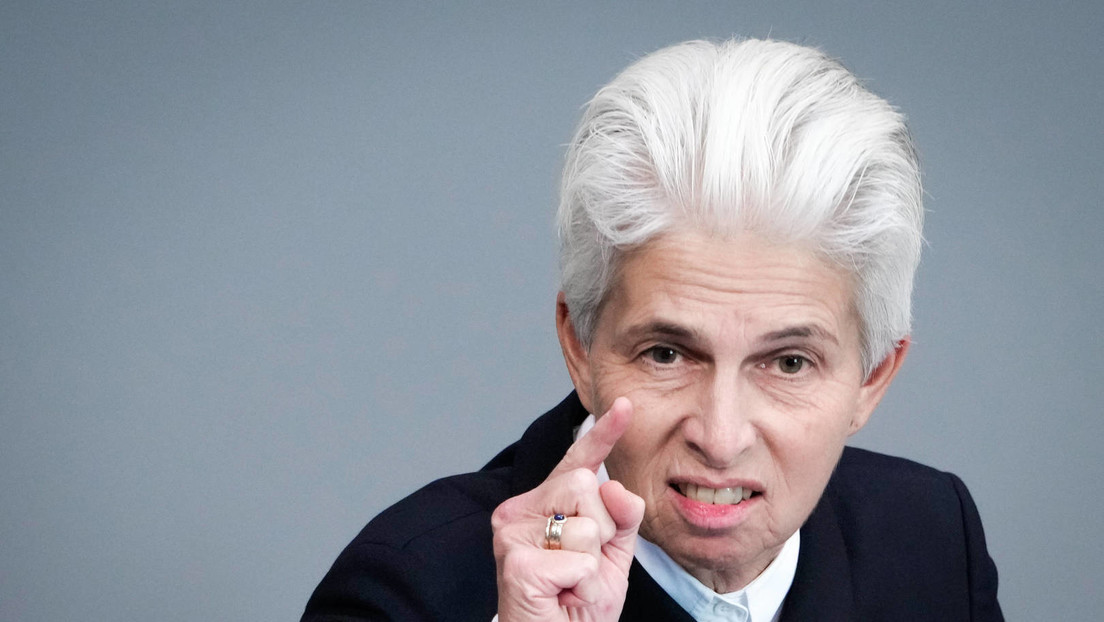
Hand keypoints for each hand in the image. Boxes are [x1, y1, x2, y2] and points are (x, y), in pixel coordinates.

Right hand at [491, 397, 644, 621]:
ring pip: (585, 523)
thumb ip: (621, 520)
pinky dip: (581, 584)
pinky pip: (577, 559)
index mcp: (544, 505)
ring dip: (591, 563)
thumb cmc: (576, 608)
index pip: (577, 463)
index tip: (625, 406)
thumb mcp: (611, 559)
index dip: (603, 434)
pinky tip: (560, 595)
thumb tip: (618, 489)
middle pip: (585, 485)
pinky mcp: (514, 560)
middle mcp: (520, 511)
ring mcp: (512, 534)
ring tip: (569, 585)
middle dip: (600, 531)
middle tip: (580, 567)